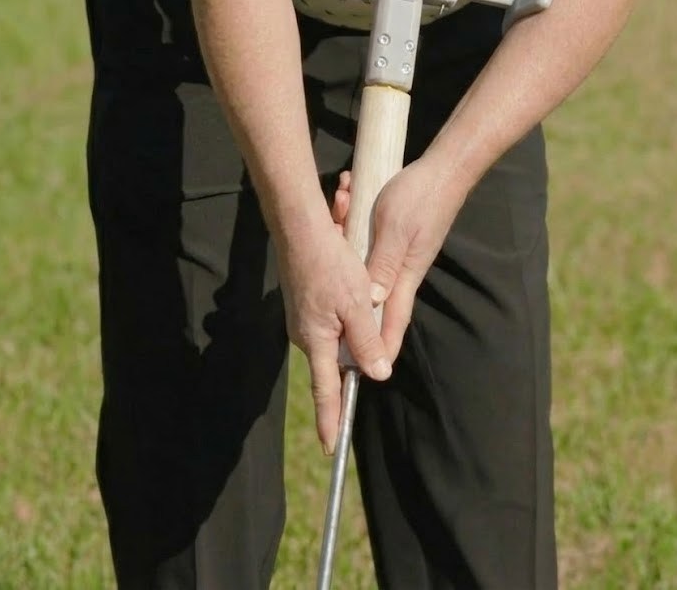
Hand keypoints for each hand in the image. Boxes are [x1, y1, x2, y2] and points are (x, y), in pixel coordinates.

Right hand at [276, 214, 391, 455]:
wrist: (299, 230)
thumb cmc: (330, 265)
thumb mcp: (356, 305)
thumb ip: (366, 342)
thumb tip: (377, 374)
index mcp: (317, 341)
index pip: (326, 391)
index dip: (331, 419)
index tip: (332, 447)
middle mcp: (306, 336)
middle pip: (336, 362)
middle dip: (353, 360)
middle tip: (366, 345)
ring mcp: (304, 321)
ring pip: (336, 338)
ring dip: (352, 325)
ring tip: (357, 295)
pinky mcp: (306, 306)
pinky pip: (331, 320)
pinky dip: (346, 312)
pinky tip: (351, 287)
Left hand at [331, 158, 467, 360]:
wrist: (446, 168)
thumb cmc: (421, 197)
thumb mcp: (395, 230)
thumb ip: (382, 265)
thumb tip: (370, 301)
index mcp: (404, 275)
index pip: (391, 320)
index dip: (380, 346)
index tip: (370, 372)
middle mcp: (402, 269)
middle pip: (372, 295)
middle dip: (349, 293)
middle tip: (329, 289)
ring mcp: (399, 253)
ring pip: (364, 262)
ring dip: (345, 236)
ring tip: (340, 205)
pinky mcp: (395, 237)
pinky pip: (366, 239)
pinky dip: (352, 220)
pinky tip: (346, 194)